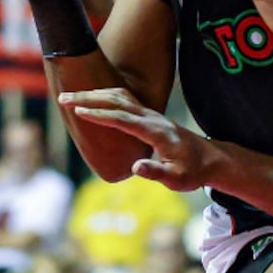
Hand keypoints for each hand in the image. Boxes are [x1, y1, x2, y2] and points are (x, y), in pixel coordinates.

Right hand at [60, 87, 214, 190]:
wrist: (210, 159)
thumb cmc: (192, 172)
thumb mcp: (177, 179)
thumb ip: (157, 172)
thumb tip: (134, 167)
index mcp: (157, 133)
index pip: (124, 120)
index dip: (101, 115)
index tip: (78, 111)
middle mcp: (153, 118)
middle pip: (118, 101)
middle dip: (89, 98)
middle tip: (62, 98)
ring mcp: (151, 114)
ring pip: (120, 96)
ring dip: (94, 93)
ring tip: (68, 94)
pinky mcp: (148, 115)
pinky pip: (123, 99)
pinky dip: (104, 95)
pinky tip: (89, 97)